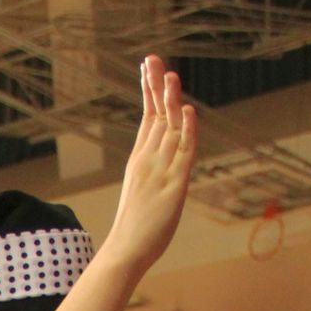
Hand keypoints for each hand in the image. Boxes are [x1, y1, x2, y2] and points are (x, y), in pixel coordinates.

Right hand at [98, 57, 196, 276]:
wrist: (124, 252)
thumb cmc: (132, 232)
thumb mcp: (142, 196)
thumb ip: (149, 178)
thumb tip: (152, 175)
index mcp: (141, 161)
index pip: (148, 118)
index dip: (150, 92)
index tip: (149, 68)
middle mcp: (148, 160)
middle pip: (156, 115)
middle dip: (155, 85)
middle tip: (152, 58)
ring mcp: (160, 170)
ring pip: (168, 128)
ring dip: (170, 100)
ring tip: (170, 73)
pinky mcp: (173, 184)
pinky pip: (183, 152)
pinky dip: (186, 129)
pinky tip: (186, 110)